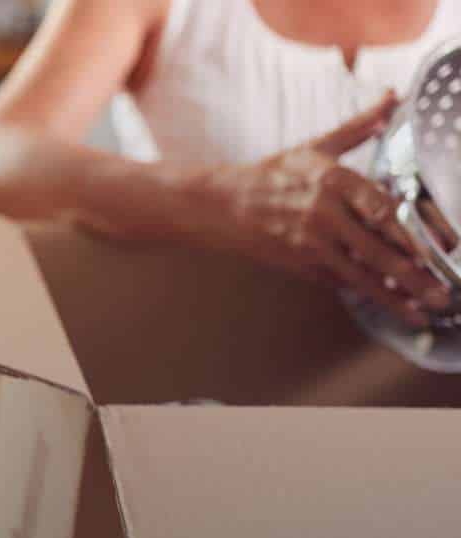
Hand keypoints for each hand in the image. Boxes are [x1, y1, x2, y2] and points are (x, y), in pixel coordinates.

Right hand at [197, 92, 448, 326]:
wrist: (225, 206)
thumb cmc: (273, 174)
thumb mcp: (316, 147)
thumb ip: (359, 126)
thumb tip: (393, 98)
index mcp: (333, 181)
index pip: (382, 210)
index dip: (412, 233)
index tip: (439, 249)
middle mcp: (324, 215)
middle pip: (377, 250)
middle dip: (413, 276)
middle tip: (440, 294)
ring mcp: (311, 244)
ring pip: (360, 275)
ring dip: (393, 297)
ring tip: (420, 312)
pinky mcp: (301, 264)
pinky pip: (340, 282)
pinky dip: (366, 294)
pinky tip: (390, 304)